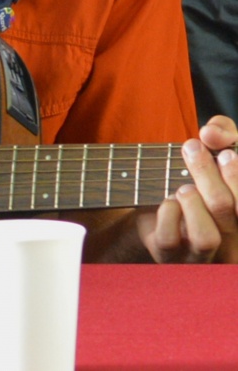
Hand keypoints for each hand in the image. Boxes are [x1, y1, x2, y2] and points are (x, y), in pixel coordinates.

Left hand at [137, 116, 237, 262]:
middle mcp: (232, 241)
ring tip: (183, 185)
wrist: (158, 203)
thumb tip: (212, 133)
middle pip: (228, 209)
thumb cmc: (200, 175)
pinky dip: (167, 213)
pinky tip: (168, 201)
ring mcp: (201, 253)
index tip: (225, 152)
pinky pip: (169, 239)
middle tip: (192, 147)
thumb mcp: (217, 148)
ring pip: (206, 237)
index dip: (237, 175)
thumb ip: (224, 133)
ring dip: (192, 201)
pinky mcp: (169, 255)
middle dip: (208, 173)